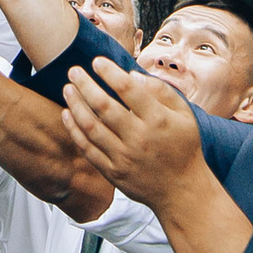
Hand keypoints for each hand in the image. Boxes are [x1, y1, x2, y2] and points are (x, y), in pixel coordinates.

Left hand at [62, 55, 204, 203]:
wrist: (182, 191)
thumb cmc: (184, 147)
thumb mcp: (184, 114)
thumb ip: (160, 91)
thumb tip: (130, 74)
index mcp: (157, 119)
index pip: (127, 89)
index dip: (109, 72)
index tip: (97, 61)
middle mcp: (138, 137)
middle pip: (103, 106)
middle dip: (85, 84)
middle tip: (74, 70)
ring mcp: (124, 157)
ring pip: (90, 127)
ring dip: (75, 105)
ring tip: (67, 89)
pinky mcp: (113, 173)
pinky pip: (87, 149)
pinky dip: (74, 130)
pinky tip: (67, 114)